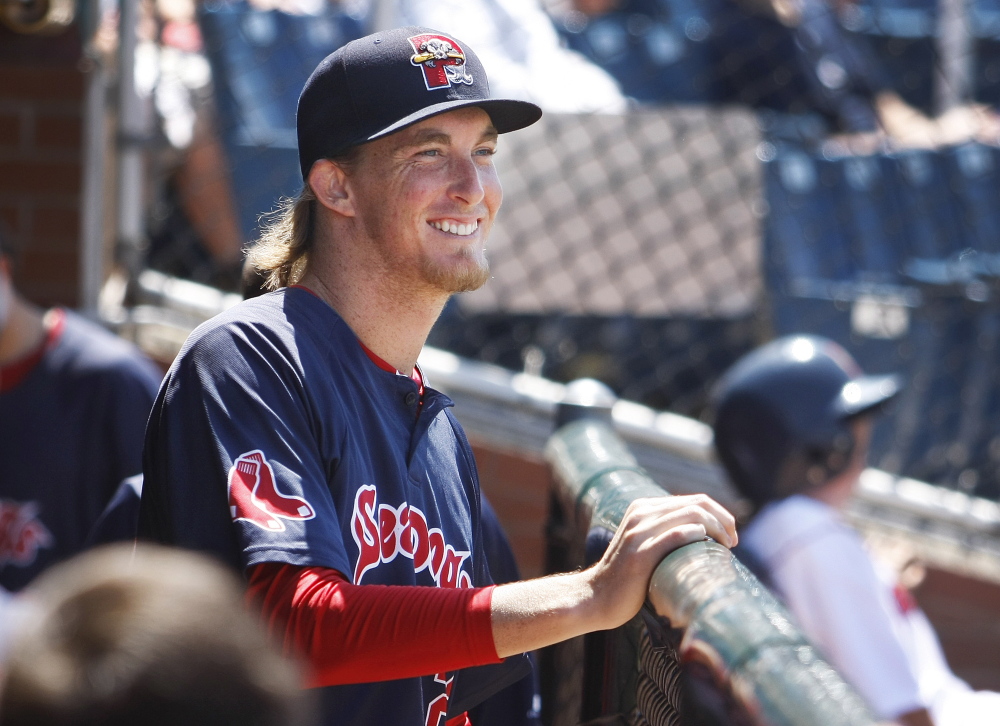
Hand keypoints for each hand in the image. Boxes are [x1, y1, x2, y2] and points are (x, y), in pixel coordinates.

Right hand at [584, 495, 737, 630]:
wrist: (596, 598)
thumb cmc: (627, 579)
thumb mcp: (646, 546)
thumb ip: (667, 534)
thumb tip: (706, 536)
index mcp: (644, 508)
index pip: (694, 500)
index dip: (719, 514)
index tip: (730, 537)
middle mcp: (641, 514)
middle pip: (697, 504)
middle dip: (724, 520)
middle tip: (733, 542)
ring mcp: (640, 532)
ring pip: (691, 515)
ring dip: (717, 529)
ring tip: (726, 548)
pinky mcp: (640, 552)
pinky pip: (675, 535)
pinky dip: (696, 537)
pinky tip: (706, 547)